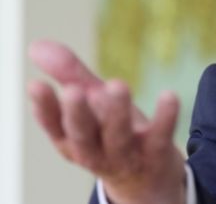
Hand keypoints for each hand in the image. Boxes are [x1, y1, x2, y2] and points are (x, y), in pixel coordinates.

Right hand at [27, 40, 186, 203]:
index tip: (36, 84)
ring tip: (117, 84)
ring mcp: (125, 156)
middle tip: (74, 90)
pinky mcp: (156, 155)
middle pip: (83, 135)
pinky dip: (165, 118)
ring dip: (117, 113)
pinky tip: (169, 95)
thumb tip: (37, 45)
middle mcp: (94, 152)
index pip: (54, 125)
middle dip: (78, 113)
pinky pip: (160, 137)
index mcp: (71, 140)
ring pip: (118, 137)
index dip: (44, 107)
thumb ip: (69, 75)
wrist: (146, 179)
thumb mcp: (91, 105)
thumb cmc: (112, 134)